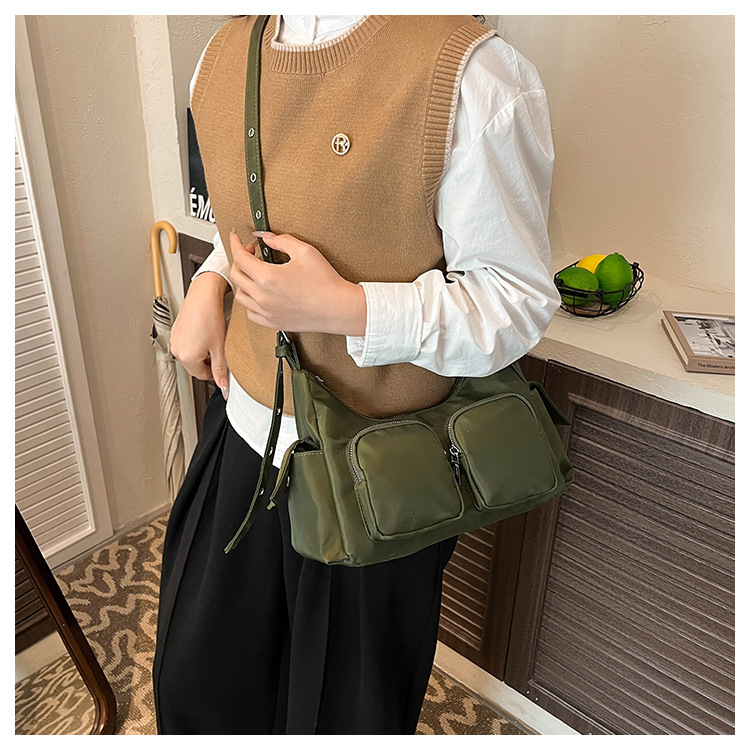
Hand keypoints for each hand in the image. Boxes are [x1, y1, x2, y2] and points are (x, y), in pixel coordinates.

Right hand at [169, 271, 229, 396]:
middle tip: (220, 349)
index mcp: (187, 357)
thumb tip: (223, 385)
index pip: (203, 375)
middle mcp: (177, 350)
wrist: (203, 296)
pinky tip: (206, 331)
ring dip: (202, 352)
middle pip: (196, 366)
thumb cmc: (210, 317)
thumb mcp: (219, 347)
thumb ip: (220, 369)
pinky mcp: (176, 331)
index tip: (223, 365)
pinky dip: (197, 342)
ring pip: (192, 355)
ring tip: (213, 338)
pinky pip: (187, 344)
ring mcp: (175, 340)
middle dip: (208, 361)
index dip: (216, 371)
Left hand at [228, 230, 366, 335]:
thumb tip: (265, 237)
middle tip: (252, 253)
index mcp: (268, 278)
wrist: (337, 308)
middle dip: (240, 260)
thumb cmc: (325, 283)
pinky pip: (250, 313)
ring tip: (254, 274)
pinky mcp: (273, 323)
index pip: (240, 258)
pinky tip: (259, 295)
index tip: (236, 239)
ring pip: (240, 296)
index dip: (235, 244)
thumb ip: (281, 240)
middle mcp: (263, 297)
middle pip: (236, 276)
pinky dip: (250, 302)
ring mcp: (267, 312)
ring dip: (243, 282)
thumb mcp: (305, 251)